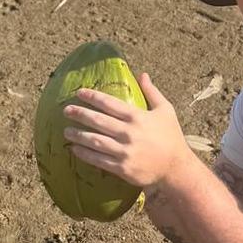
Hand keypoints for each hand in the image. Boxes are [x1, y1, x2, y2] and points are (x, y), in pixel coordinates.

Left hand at [62, 72, 196, 188]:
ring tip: (66, 131)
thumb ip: (152, 92)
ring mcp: (125, 151)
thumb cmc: (171, 136)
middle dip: (80, 114)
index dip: (92, 97)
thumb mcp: (166, 110)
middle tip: (66, 110)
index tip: (79, 93)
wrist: (176, 167)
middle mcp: (129, 133)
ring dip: (78, 135)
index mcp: (138, 117)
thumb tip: (142, 74)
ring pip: (95, 141)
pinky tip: (75, 149)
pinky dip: (85, 154)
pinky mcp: (122, 168)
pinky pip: (98, 160)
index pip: (110, 103)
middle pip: (98, 121)